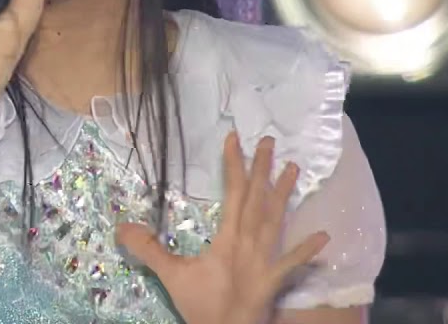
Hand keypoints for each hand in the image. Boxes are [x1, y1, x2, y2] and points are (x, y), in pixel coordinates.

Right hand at [116, 134, 329, 323]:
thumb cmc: (203, 306)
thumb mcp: (172, 277)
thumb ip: (150, 250)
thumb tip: (122, 226)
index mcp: (229, 238)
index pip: (234, 193)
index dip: (234, 165)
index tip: (234, 139)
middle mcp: (251, 243)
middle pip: (259, 200)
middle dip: (263, 170)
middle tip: (270, 142)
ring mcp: (266, 261)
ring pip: (277, 221)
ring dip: (285, 195)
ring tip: (294, 169)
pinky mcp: (275, 280)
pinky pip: (294, 263)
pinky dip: (308, 250)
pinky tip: (325, 237)